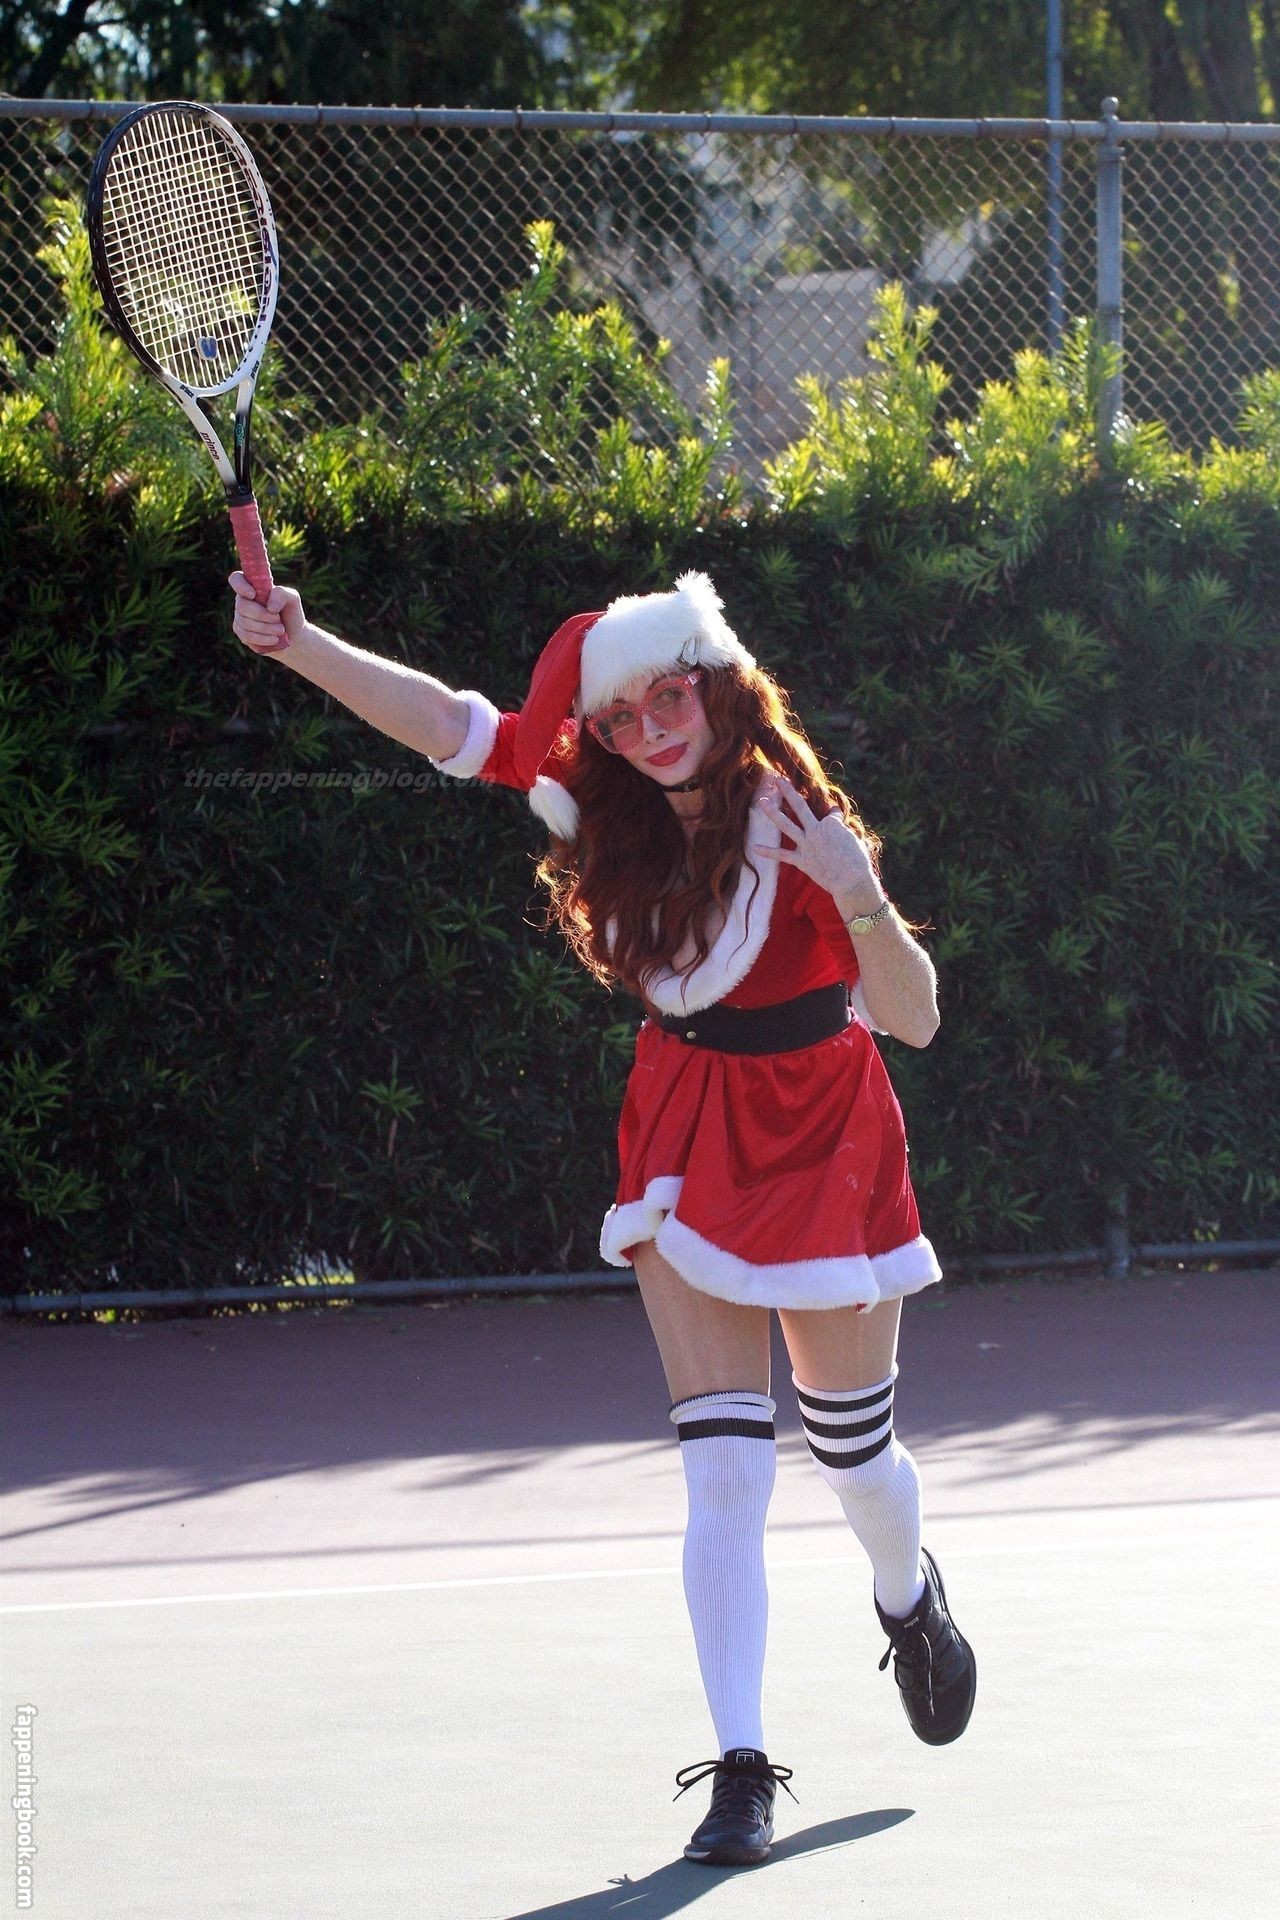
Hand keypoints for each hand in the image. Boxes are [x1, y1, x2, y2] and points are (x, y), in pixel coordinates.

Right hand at [229, 572, 306, 653]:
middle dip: (262, 615)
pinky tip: (274, 639)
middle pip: (241, 606)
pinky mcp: (241, 633)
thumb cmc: (291, 613)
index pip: (236, 579)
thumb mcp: (292, 598)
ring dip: (266, 628)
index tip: (253, 595)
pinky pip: (246, 636)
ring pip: (244, 622)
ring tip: (281, 630)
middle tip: (278, 619)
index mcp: (253, 587)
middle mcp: (243, 600)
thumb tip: (269, 607)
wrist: (293, 636)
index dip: (240, 585)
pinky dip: (262, 638)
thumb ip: (282, 594)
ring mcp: (240, 617)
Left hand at [750, 772, 883, 904]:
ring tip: (761, 800)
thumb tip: (837, 820)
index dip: (833, 814)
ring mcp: (807, 845)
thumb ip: (842, 827)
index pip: (831, 813)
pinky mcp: (801, 860)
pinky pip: (782, 855)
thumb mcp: (854, 838)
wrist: (852, 881)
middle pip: (800, 806)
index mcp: (831, 823)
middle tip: (778, 780)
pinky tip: (754, 847)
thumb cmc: (858, 861)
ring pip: (786, 825)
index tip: (835, 816)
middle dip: (788, 792)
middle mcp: (816, 830)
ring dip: (772, 812)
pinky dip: (768, 852)